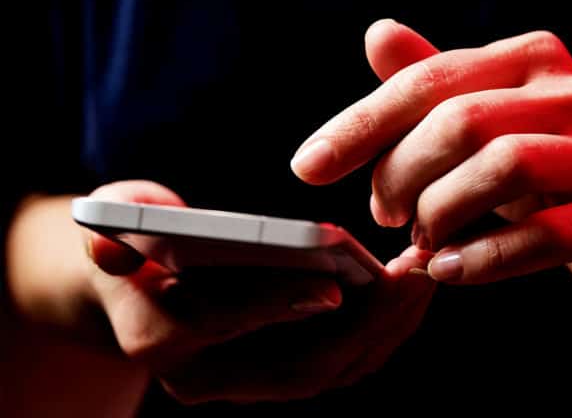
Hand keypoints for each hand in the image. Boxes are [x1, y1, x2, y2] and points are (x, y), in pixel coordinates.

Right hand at [7, 179, 434, 402]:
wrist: (143, 286)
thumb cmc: (136, 239)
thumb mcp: (116, 219)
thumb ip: (116, 225)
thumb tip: (115, 247)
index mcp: (158, 336)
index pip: (219, 324)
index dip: (275, 305)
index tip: (334, 286)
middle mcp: (205, 376)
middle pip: (296, 364)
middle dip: (364, 323)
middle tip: (412, 275)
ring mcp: (248, 383)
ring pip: (330, 371)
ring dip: (387, 327)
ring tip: (425, 276)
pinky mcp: (282, 376)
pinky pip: (343, 364)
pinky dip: (383, 331)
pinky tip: (410, 290)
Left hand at [291, 20, 571, 295]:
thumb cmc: (538, 169)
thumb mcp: (481, 122)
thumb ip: (429, 85)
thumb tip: (377, 34)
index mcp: (530, 58)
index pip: (426, 82)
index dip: (360, 126)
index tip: (307, 168)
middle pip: (460, 122)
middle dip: (401, 174)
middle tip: (384, 212)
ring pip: (502, 168)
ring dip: (441, 212)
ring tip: (421, 238)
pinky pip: (542, 236)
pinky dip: (481, 259)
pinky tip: (445, 270)